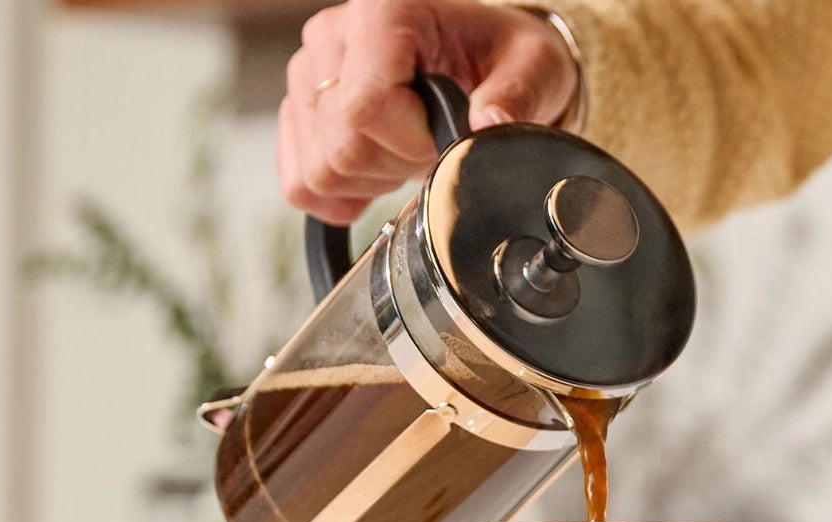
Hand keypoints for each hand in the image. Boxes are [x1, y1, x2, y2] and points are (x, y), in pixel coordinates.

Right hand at [279, 0, 578, 223]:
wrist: (480, 55)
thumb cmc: (501, 55)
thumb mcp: (532, 66)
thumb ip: (515, 95)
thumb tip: (486, 124)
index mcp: (382, 14)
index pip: (364, 107)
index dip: (410, 143)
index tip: (444, 139)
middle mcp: (332, 38)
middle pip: (342, 146)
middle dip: (398, 165)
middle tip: (433, 145)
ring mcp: (306, 75)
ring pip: (321, 170)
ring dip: (375, 180)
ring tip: (409, 149)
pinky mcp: (298, 112)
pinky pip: (301, 183)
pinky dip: (344, 194)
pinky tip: (379, 172)